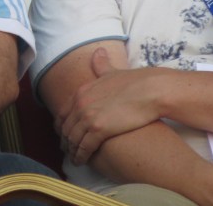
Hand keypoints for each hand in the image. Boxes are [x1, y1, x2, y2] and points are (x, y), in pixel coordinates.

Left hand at [58, 48, 164, 164]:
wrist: (151, 90)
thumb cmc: (136, 81)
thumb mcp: (113, 71)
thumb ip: (102, 65)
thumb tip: (97, 52)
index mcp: (82, 91)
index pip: (63, 112)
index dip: (61, 125)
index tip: (64, 134)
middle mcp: (80, 103)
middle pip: (65, 127)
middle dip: (65, 140)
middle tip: (67, 149)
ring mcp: (88, 116)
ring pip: (72, 139)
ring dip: (71, 150)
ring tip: (74, 158)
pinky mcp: (98, 129)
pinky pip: (83, 147)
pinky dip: (80, 155)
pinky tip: (81, 160)